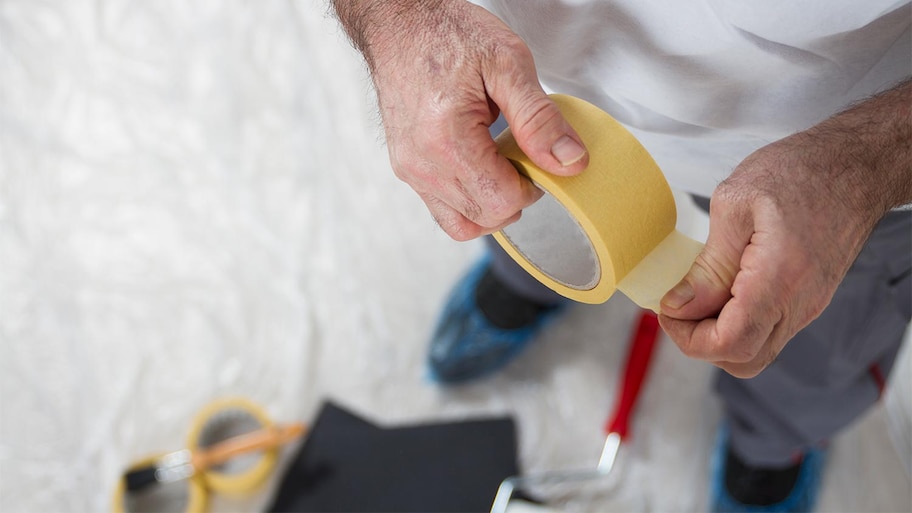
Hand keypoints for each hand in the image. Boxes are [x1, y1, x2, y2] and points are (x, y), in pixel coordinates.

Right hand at [332, 0, 588, 239]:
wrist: (401, 23)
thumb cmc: (448, 34)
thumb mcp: (508, 64)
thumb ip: (540, 119)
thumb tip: (569, 162)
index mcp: (446, 141)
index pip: (502, 201)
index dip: (533, 185)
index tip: (537, 155)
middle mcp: (422, 165)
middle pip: (485, 217)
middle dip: (514, 193)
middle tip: (520, 153)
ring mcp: (410, 171)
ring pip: (463, 223)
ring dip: (491, 202)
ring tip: (499, 162)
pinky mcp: (406, 170)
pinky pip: (444, 210)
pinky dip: (469, 200)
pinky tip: (480, 166)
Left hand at [658, 80, 910, 377]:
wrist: (855, 166)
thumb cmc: (800, 172)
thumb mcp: (735, 204)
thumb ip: (707, 265)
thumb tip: (678, 306)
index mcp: (779, 280)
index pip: (728, 343)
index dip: (687, 336)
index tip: (668, 307)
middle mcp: (798, 305)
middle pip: (741, 360)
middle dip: (699, 342)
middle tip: (679, 305)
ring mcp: (807, 307)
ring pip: (755, 351)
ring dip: (718, 334)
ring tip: (698, 294)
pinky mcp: (807, 301)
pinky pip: (767, 331)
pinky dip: (736, 322)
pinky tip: (721, 288)